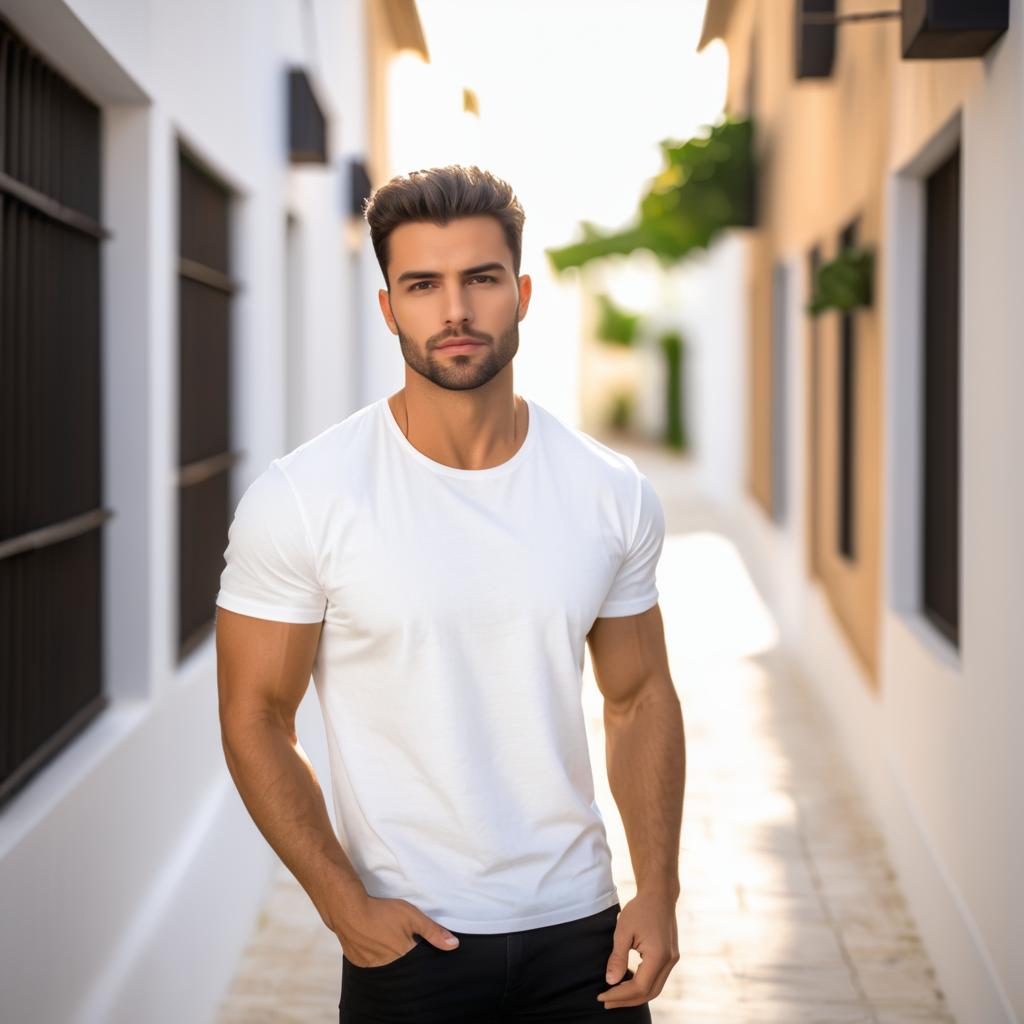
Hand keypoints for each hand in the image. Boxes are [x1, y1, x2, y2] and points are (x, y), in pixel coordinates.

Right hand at [334, 893, 460, 968]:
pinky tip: (371, 938)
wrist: (348, 910)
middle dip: (401, 949)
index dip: (416, 946)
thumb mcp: (413, 917)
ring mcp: (371, 964)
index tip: (412, 937)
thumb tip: (454, 945)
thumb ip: (433, 932)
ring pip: (384, 962)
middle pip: (400, 960)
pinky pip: (370, 961)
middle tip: (394, 932)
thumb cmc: (382, 911)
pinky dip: (372, 952)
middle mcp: (388, 964)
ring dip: (386, 951)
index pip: (416, 957)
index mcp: (403, 954)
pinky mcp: (358, 962)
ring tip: (382, 933)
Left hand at [597, 891, 678, 1008]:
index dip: (619, 995)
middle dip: (626, 1001)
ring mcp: (672, 959)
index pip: (639, 987)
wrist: (659, 894)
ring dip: (635, 995)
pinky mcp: (670, 956)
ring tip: (614, 996)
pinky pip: (657, 979)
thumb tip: (610, 982)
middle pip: (649, 993)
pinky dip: (642, 986)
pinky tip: (627, 983)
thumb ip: (618, 958)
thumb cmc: (640, 909)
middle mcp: (669, 961)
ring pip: (655, 988)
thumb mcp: (623, 930)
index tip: (601, 995)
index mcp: (659, 956)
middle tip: (606, 1002)